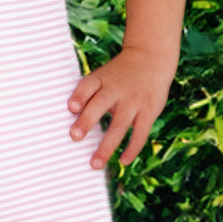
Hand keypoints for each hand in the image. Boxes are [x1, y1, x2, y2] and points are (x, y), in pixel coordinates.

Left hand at [67, 45, 175, 167]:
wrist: (151, 58)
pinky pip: (140, 133)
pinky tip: (123, 161)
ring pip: (119, 126)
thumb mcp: (103, 76)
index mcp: (101, 79)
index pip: (88, 86)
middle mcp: (116, 90)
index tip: (71, 108)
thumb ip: (89, 96)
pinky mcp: (149, 112)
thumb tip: (72, 120)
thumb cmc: (119, 74)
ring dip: (107, 146)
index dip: (79, 96)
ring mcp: (134, 101)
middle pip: (99, 105)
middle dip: (87, 121)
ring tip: (95, 163)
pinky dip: (132, 148)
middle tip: (75, 137)